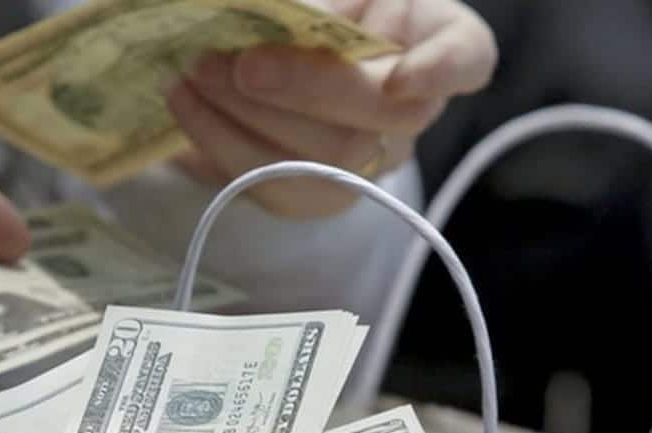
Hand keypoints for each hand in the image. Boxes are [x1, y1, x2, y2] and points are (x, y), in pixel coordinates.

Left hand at [167, 0, 495, 218]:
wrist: (277, 52)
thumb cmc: (322, 7)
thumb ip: (318, 5)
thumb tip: (284, 16)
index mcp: (437, 38)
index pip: (466, 57)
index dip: (441, 70)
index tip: (399, 76)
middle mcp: (411, 106)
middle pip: (376, 115)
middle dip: (301, 90)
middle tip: (233, 64)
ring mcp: (367, 157)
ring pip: (323, 163)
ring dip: (247, 119)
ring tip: (190, 79)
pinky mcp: (317, 193)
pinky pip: (277, 191)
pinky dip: (221, 149)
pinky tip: (185, 112)